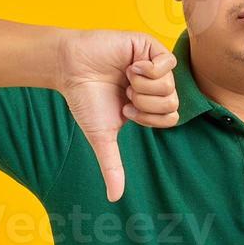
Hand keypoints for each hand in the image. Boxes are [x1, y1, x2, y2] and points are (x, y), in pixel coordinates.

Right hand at [55, 30, 179, 200]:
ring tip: (125, 80)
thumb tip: (114, 198)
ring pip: (170, 84)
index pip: (171, 117)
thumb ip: (112, 166)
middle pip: (173, 102)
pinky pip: (167, 62)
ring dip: (142, 87)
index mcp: (150, 102)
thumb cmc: (85, 99)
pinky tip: (130, 66)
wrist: (70, 69)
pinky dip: (147, 69)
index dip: (149, 118)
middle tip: (126, 95)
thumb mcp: (103, 137)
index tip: (127, 110)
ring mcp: (153, 64)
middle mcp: (155, 84)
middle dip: (145, 104)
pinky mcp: (148, 46)